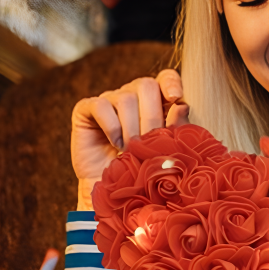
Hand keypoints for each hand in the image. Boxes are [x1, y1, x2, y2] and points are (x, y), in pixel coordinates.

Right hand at [70, 69, 186, 208]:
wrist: (113, 192)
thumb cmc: (142, 170)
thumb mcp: (165, 150)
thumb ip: (176, 128)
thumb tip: (182, 106)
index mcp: (155, 101)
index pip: (165, 78)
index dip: (170, 82)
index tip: (175, 98)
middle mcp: (132, 95)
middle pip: (146, 85)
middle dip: (150, 116)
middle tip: (148, 142)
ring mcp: (109, 100)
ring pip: (125, 97)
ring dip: (131, 127)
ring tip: (131, 150)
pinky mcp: (86, 110)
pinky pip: (100, 105)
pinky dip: (111, 126)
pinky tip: (115, 143)